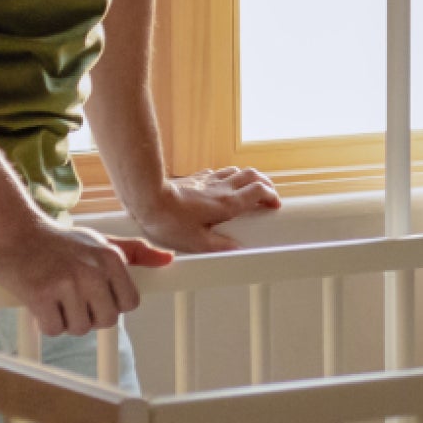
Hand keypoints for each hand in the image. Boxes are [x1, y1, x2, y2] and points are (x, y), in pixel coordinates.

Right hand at [0, 214, 174, 337]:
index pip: (129, 304)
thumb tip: (168, 260)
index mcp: (112, 258)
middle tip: (72, 301)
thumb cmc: (60, 242)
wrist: (15, 231)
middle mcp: (93, 271)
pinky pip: (55, 329)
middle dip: (90, 317)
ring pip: (80, 328)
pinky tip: (40, 304)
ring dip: (66, 321)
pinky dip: (46, 324)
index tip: (94, 296)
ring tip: (56, 300)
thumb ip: (135, 252)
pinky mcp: (40, 294)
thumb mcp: (101, 242)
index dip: (112, 306)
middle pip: (107, 320)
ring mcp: (67, 283)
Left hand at [130, 165, 281, 252]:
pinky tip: (222, 185)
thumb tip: (238, 251)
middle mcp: (222, 188)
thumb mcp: (196, 241)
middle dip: (265, 183)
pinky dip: (227, 177)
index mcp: (228, 204)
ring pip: (237, 171)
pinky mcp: (195, 178)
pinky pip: (218, 172)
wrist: (148, 197)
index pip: (259, 191)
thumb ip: (220, 246)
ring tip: (249, 189)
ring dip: (248, 178)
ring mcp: (209, 180)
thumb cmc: (170, 220)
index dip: (271, 196)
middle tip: (267, 194)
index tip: (274, 205)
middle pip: (253, 175)